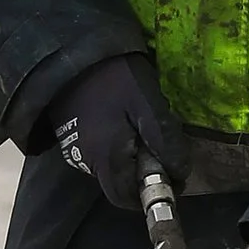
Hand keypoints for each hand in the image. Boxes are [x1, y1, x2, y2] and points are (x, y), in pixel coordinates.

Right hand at [46, 54, 175, 211]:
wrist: (71, 50)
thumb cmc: (114, 77)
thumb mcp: (147, 104)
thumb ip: (164, 141)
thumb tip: (180, 173)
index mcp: (106, 158)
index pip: (125, 198)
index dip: (149, 194)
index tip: (171, 176)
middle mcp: (85, 159)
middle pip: (117, 183)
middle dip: (140, 173)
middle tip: (157, 146)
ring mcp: (73, 146)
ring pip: (107, 167)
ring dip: (128, 158)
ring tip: (140, 127)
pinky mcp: (68, 132)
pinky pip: (96, 150)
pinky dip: (114, 145)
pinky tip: (121, 120)